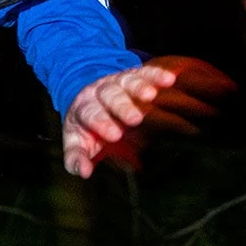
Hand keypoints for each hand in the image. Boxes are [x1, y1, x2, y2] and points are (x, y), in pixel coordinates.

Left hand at [62, 56, 231, 177]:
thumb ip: (76, 158)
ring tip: (151, 95)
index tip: (114, 136)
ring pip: (128, 82)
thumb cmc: (86, 127)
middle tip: (135, 119)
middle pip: (110, 96)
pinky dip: (156, 75)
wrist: (89, 95)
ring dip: (140, 87)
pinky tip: (169, 79)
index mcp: (83, 108)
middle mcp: (99, 92)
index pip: (90, 114)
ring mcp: (117, 82)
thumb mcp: (77, 141)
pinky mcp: (133, 75)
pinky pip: (145, 73)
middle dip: (122, 106)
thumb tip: (84, 172)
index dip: (101, 123)